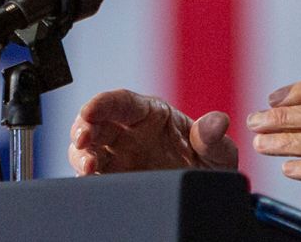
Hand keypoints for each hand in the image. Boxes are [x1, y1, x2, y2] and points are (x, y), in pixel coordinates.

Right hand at [68, 88, 238, 174]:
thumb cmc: (210, 165)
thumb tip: (216, 123)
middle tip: (82, 139)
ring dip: (81, 156)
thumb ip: (214, 136)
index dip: (103, 103)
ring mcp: (119, 159)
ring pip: (88, 150)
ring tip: (88, 167)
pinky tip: (89, 181)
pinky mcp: (115, 181)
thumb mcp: (218, 151)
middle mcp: (129, 134)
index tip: (90, 110)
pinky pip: (93, 178)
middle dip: (84, 128)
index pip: (122, 102)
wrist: (206, 198)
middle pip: (97, 124)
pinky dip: (86, 179)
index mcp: (152, 114)